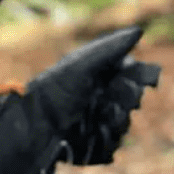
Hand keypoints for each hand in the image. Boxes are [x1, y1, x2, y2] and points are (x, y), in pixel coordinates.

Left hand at [27, 26, 160, 164]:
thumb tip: (139, 30)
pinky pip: (114, 143)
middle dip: (123, 100)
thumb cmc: (55, 88)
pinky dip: (105, 139)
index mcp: (99, 74)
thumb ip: (110, 49)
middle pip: (132, 99)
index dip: (135, 78)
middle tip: (107, 100)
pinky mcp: (96, 143)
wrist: (34, 123)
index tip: (123, 80)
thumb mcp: (82, 65)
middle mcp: (102, 96)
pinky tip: (91, 133)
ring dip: (114, 120)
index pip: (133, 74)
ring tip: (97, 117)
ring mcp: (99, 120)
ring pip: (124, 123)